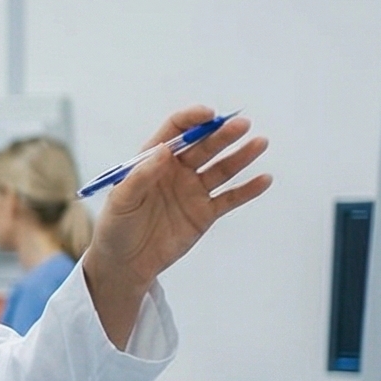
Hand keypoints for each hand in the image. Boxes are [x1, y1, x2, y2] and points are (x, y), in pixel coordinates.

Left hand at [81, 107, 271, 345]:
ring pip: (222, 169)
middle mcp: (176, 171)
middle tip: (241, 124)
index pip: (176, 131)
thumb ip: (141, 175)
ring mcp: (193, 191)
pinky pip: (230, 198)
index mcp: (153, 161)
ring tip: (260, 143)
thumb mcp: (121, 200)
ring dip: (241, 155)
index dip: (192, 120)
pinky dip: (248, 189)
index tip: (208, 115)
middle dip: (222, 134)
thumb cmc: (116, 228)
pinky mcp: (205, 213)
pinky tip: (264, 179)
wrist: (125, 264)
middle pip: (204, 146)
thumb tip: (165, 150)